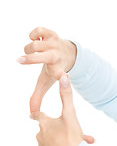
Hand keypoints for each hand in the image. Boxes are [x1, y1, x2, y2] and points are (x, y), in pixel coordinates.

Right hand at [19, 27, 93, 143]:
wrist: (67, 53)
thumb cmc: (53, 68)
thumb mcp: (46, 82)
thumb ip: (37, 96)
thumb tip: (31, 114)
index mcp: (57, 69)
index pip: (59, 74)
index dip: (60, 76)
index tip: (63, 77)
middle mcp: (57, 56)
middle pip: (44, 57)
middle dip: (31, 59)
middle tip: (20, 60)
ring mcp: (54, 44)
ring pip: (36, 45)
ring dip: (28, 49)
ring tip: (30, 52)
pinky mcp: (51, 33)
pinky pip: (38, 31)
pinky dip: (33, 34)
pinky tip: (35, 39)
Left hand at [31, 74, 86, 145]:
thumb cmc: (72, 136)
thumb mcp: (71, 114)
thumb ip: (66, 96)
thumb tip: (64, 77)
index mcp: (45, 123)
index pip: (38, 115)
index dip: (38, 114)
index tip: (34, 114)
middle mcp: (40, 135)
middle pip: (49, 130)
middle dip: (61, 130)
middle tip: (74, 132)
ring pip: (53, 142)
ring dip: (64, 141)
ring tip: (77, 143)